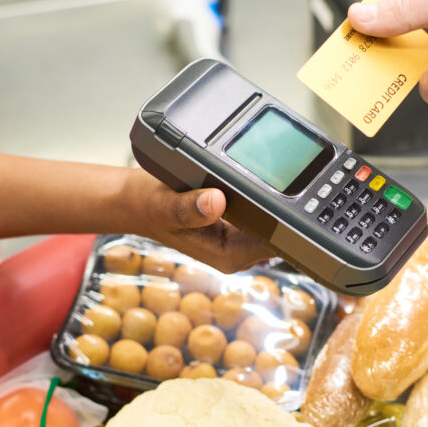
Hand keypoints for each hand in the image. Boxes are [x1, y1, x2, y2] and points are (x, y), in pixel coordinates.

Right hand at [122, 169, 272, 272]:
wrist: (137, 202)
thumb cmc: (149, 206)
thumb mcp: (167, 204)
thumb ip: (190, 207)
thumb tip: (216, 202)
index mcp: (228, 255)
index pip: (275, 241)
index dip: (286, 219)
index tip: (290, 191)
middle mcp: (237, 251)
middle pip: (280, 231)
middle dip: (284, 206)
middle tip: (286, 173)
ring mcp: (238, 240)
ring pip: (273, 221)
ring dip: (275, 200)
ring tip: (274, 172)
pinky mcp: (237, 226)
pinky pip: (261, 213)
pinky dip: (262, 197)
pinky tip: (260, 177)